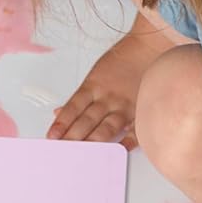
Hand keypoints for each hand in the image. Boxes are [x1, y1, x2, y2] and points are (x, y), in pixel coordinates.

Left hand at [48, 31, 156, 147]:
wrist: (150, 47)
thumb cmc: (122, 60)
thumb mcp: (95, 75)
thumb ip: (79, 98)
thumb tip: (59, 112)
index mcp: (93, 86)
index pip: (73, 108)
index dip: (62, 123)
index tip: (52, 136)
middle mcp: (108, 98)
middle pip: (87, 120)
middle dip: (73, 137)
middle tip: (63, 151)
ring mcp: (125, 106)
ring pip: (107, 128)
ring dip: (94, 142)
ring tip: (83, 155)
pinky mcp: (141, 110)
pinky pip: (135, 129)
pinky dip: (128, 141)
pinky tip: (119, 150)